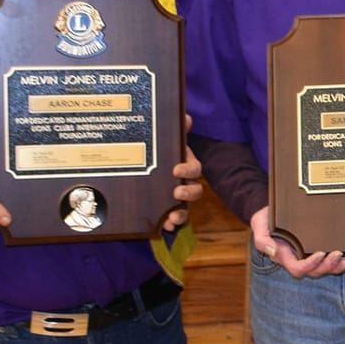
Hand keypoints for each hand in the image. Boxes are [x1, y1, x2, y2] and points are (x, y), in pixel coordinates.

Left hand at [165, 114, 202, 230]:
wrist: (149, 163)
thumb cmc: (161, 151)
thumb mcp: (167, 138)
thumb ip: (178, 128)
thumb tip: (185, 116)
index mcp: (186, 165)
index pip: (194, 169)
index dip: (188, 170)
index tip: (176, 170)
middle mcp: (185, 182)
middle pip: (195, 191)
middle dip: (188, 194)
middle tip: (176, 193)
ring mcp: (177, 198)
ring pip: (185, 208)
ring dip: (180, 215)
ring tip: (171, 219)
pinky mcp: (167, 209)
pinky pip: (173, 219)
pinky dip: (170, 224)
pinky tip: (163, 228)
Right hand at [249, 206, 344, 278]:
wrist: (270, 211)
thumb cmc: (265, 219)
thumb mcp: (258, 226)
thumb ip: (262, 240)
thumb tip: (272, 251)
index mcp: (284, 256)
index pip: (298, 268)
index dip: (310, 265)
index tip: (321, 253)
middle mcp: (296, 258)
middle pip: (313, 271)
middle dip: (327, 266)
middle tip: (338, 254)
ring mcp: (305, 255)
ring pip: (322, 269)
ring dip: (335, 267)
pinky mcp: (313, 248)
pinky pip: (326, 261)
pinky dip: (337, 262)